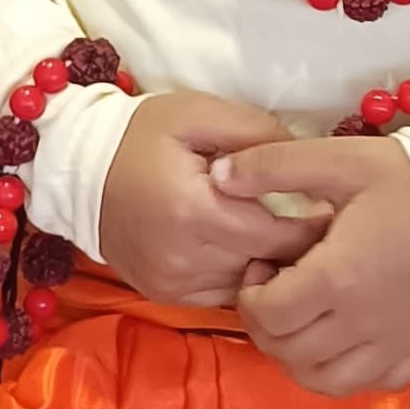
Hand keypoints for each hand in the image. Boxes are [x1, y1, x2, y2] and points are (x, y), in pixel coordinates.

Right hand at [97, 94, 327, 307]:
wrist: (74, 169)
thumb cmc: (139, 135)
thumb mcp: (197, 112)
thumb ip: (256, 131)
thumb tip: (305, 156)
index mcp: (194, 211)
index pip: (276, 235)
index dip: (312, 227)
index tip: (335, 212)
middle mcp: (183, 258)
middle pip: (265, 265)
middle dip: (297, 249)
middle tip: (324, 229)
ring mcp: (171, 283)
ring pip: (247, 285)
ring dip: (269, 266)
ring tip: (287, 239)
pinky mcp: (163, 294)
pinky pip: (221, 295)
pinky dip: (240, 276)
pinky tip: (248, 252)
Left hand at [212, 138, 409, 398]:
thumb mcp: (342, 159)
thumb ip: (274, 166)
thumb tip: (219, 175)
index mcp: (336, 278)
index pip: (264, 315)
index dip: (249, 294)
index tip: (265, 264)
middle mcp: (361, 324)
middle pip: (286, 352)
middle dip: (267, 324)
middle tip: (280, 288)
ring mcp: (393, 345)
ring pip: (322, 380)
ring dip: (299, 356)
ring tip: (306, 317)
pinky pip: (371, 384)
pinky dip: (347, 372)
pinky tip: (347, 338)